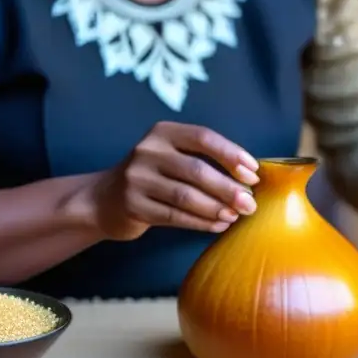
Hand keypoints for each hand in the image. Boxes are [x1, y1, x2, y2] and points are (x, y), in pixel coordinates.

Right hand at [91, 122, 259, 240]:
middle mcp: (147, 151)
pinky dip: (201, 222)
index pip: (203, 137)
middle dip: (228, 188)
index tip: (253, 173)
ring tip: (235, 216)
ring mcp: (137, 178)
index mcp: (163, 132)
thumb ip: (203, 159)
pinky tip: (217, 225)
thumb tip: (249, 177)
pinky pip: (175, 216)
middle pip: (197, 169)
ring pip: (186, 196)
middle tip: (250, 204)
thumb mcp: (171, 156)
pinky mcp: (133, 205)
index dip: (231, 154)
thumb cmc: (153, 176)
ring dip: (216, 208)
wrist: (103, 199)